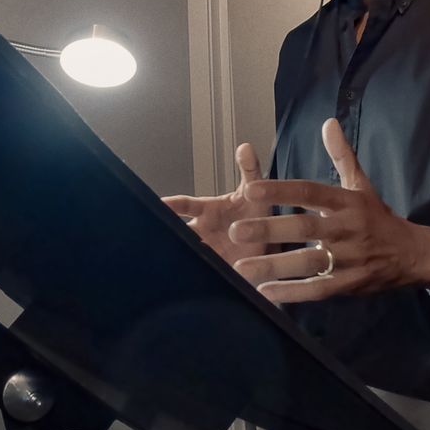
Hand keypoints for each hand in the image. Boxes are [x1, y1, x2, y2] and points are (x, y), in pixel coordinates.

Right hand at [161, 143, 270, 267]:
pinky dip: (197, 277)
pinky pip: (203, 274)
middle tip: (162, 238)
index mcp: (206, 211)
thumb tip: (245, 147)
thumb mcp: (255, 190)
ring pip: (188, 255)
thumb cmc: (256, 211)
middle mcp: (202, 231)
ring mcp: (208, 252)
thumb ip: (250, 169)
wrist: (269, 240)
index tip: (160, 205)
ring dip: (184, 257)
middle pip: (179, 234)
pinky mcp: (217, 270)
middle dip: (171, 236)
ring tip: (173, 264)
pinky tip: (193, 282)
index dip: (170, 205)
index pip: (183, 206)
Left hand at [228, 119, 429, 303]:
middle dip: (270, 229)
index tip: (251, 190)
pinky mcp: (348, 284)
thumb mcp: (362, 185)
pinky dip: (291, 293)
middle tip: (236, 230)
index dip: (282, 191)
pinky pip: (317, 290)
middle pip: (306, 228)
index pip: (311, 192)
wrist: (411, 255)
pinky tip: (265, 293)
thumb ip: (342, 156)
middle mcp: (347, 229)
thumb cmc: (377, 218)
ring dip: (275, 266)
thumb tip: (328, 123)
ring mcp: (348, 259)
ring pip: (308, 263)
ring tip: (241, 268)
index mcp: (348, 202)